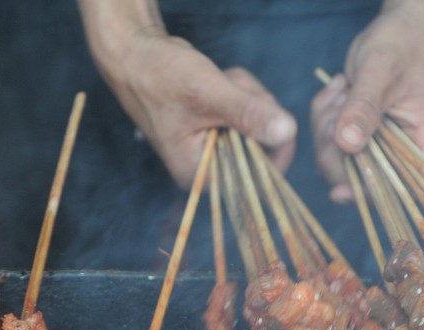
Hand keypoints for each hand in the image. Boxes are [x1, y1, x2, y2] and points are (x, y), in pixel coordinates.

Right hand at [79, 1, 296, 186]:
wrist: (135, 57)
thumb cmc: (161, 77)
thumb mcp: (208, 94)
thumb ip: (248, 115)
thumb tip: (288, 132)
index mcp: (202, 174)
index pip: (257, 177)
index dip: (273, 145)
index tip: (267, 111)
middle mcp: (208, 168)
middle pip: (261, 148)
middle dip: (253, 108)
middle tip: (230, 86)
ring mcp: (213, 147)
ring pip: (256, 125)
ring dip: (246, 94)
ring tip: (219, 79)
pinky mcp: (216, 129)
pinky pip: (245, 113)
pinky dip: (239, 91)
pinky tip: (219, 79)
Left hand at [311, 0, 423, 202]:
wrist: (399, 28)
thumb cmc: (400, 43)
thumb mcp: (379, 71)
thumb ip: (364, 107)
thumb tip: (348, 145)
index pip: (397, 186)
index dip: (366, 192)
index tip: (337, 193)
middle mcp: (404, 151)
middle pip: (358, 176)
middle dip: (336, 144)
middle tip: (338, 101)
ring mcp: (380, 145)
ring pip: (337, 159)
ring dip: (327, 124)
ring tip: (341, 89)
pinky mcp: (361, 135)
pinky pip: (330, 141)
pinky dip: (325, 116)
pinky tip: (338, 89)